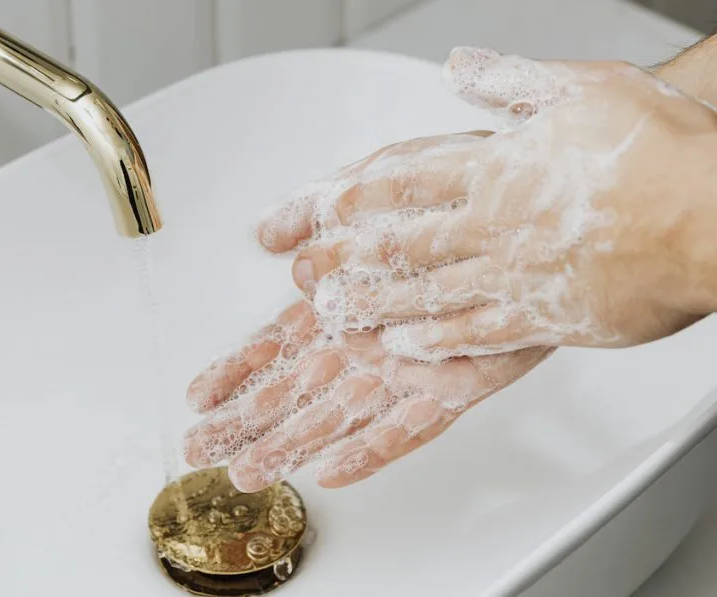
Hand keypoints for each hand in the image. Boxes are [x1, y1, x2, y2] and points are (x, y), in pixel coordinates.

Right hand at [184, 103, 554, 490]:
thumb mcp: (374, 182)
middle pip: (297, 390)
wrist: (538, 206)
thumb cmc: (457, 191)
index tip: (199, 396)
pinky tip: (334, 469)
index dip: (236, 370)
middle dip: (249, 422)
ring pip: (339, 414)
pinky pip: (411, 424)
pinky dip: (372, 447)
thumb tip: (264, 234)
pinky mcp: (456, 382)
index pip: (277, 343)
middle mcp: (369, 339)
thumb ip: (315, 209)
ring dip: (295, 443)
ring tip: (253, 470)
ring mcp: (409, 365)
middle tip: (205, 451)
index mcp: (344, 301)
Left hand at [257, 47, 716, 361]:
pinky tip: (401, 351)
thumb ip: (512, 81)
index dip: (354, 198)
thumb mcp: (585, 88)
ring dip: (375, 306)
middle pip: (403, 245)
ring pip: (427, 295)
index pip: (406, 182)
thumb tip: (460, 68)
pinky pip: (475, 336)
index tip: (318, 209)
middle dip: (349, 261)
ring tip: (335, 317)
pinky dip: (432, 344)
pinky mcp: (545, 317)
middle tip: (306, 276)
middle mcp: (496, 224)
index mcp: (498, 168)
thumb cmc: (664, 151)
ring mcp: (517, 275)